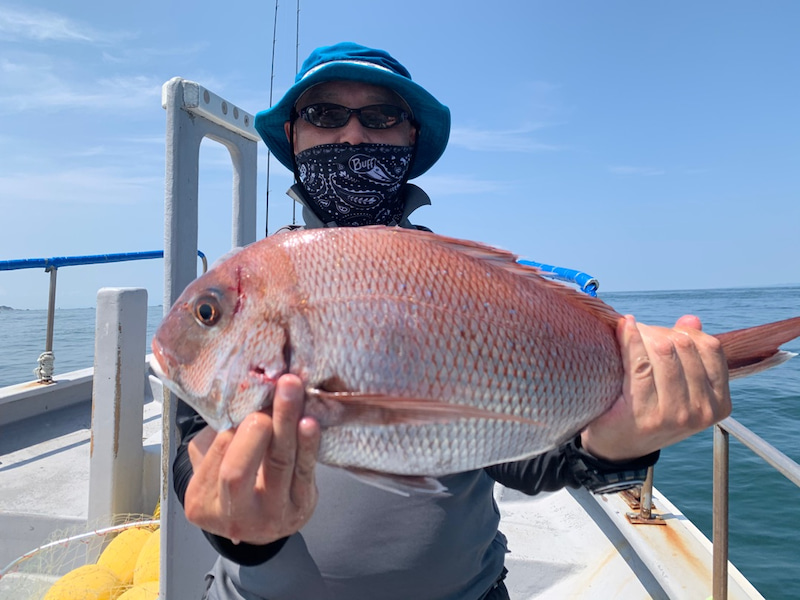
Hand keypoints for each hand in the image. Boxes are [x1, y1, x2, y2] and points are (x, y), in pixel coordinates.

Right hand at [183, 374, 320, 544]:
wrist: (261, 518)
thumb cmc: (230, 480)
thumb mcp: (210, 461)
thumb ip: (219, 436)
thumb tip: (241, 396)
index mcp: (202, 505)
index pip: (213, 463)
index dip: (231, 434)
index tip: (245, 405)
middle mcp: (235, 517)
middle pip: (239, 473)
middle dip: (253, 432)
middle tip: (264, 397)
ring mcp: (272, 516)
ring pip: (278, 466)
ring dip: (286, 423)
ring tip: (292, 391)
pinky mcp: (302, 507)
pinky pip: (305, 472)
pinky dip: (308, 444)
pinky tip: (308, 422)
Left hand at [580, 314, 731, 461]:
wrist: (617, 446)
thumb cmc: (649, 411)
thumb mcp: (679, 388)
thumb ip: (690, 355)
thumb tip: (691, 320)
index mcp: (720, 403)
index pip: (710, 348)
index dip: (684, 332)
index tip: (664, 332)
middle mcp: (701, 411)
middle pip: (683, 346)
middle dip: (660, 332)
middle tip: (641, 333)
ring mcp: (674, 414)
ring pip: (663, 351)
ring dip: (644, 334)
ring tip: (630, 333)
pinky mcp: (644, 412)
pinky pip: (639, 363)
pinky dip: (630, 339)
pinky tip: (624, 327)